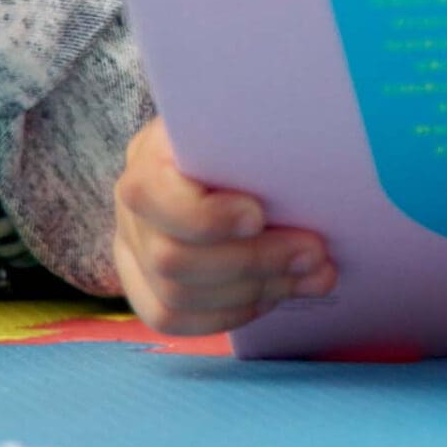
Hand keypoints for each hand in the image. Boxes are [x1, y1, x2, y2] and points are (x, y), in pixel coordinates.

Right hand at [113, 118, 333, 336]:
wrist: (224, 158)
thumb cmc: (246, 136)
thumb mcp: (250, 126)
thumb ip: (263, 145)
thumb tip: (311, 178)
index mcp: (148, 157)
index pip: (149, 195)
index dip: (204, 217)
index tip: (259, 216)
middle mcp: (131, 209)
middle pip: (172, 259)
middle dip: (253, 261)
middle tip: (315, 252)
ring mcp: (132, 253)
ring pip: (176, 297)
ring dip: (254, 291)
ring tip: (311, 274)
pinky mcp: (145, 289)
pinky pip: (175, 320)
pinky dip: (233, 313)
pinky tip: (276, 294)